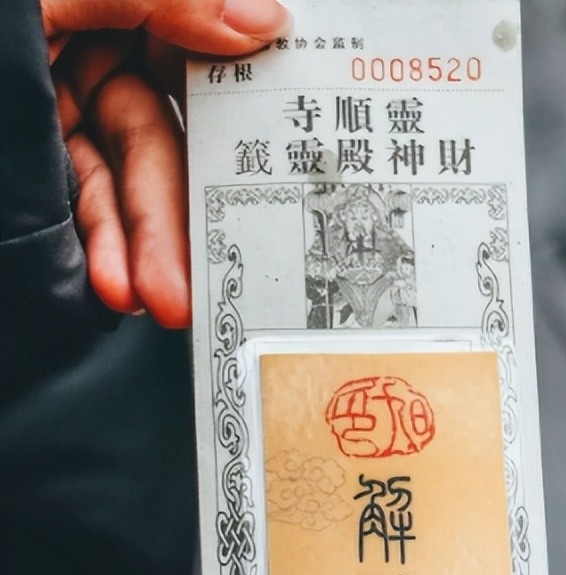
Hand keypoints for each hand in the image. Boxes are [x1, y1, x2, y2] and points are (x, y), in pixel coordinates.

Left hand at [42, 0, 288, 326]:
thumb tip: (262, 20)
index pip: (188, 40)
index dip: (237, 95)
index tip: (277, 148)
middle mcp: (79, 44)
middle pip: (161, 134)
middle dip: (182, 211)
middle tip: (214, 265)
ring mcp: (51, 108)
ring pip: (122, 182)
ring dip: (146, 248)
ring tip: (164, 300)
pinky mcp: (33, 162)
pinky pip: (78, 203)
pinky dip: (101, 247)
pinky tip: (117, 284)